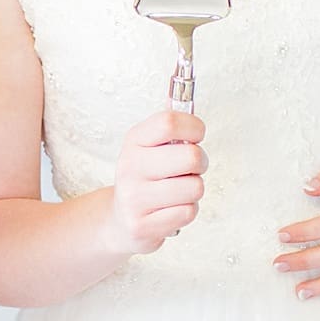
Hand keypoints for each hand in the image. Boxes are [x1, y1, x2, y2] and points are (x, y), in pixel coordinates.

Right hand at [103, 110, 205, 256]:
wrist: (119, 221)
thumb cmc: (144, 180)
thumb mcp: (148, 147)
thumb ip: (168, 126)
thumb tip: (183, 95)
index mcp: (134, 141)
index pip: (169, 122)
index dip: (193, 127)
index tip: (196, 135)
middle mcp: (130, 167)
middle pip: (190, 156)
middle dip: (201, 163)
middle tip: (191, 168)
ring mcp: (134, 198)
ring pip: (195, 187)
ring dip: (194, 190)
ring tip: (178, 191)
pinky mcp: (143, 225)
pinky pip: (188, 212)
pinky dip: (187, 211)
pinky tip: (171, 209)